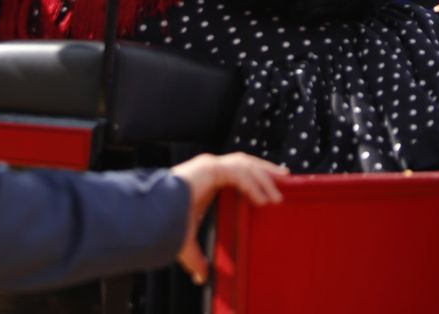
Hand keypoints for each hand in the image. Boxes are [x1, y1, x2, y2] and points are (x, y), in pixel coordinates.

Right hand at [169, 153, 287, 284]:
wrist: (152, 216)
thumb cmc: (166, 223)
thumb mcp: (187, 243)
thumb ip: (197, 258)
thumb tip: (201, 277)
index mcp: (208, 179)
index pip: (239, 171)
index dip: (256, 176)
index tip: (273, 186)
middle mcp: (210, 168)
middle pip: (246, 162)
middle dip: (266, 170)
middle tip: (286, 179)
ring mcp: (210, 165)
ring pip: (245, 164)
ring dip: (264, 177)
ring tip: (277, 196)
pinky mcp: (209, 168)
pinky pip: (238, 173)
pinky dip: (252, 184)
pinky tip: (262, 199)